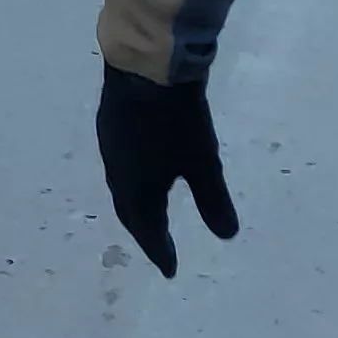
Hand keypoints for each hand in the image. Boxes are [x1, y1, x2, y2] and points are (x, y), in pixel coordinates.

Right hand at [96, 66, 238, 277]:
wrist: (146, 66)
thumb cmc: (177, 120)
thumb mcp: (203, 162)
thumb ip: (213, 201)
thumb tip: (227, 236)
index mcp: (137, 190)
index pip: (148, 230)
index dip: (161, 251)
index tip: (171, 271)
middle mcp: (117, 175)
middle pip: (130, 212)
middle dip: (145, 232)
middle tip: (159, 248)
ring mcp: (110, 148)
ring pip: (121, 188)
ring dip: (136, 206)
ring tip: (150, 214)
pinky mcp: (110, 125)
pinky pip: (118, 166)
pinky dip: (131, 180)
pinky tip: (140, 172)